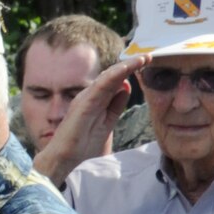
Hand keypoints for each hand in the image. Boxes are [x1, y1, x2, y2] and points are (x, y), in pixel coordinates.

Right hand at [34, 55, 149, 185]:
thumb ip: (116, 105)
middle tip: (149, 56)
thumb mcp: (108, 122)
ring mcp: (86, 97)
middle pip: (113, 75)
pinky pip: (100, 86)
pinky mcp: (84, 103)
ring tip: (142, 59)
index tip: (147, 63)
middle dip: (131, 64)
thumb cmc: (82, 143)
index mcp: (96, 99)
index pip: (115, 80)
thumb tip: (126, 86)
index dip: (131, 71)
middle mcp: (90, 94)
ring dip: (125, 66)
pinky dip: (114, 75)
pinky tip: (126, 68)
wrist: (65, 157)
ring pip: (108, 76)